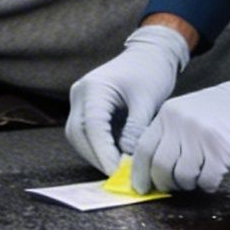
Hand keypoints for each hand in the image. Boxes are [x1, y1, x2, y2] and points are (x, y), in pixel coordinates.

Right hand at [66, 22, 190, 173]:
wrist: (149, 53)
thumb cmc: (151, 72)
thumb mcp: (147, 102)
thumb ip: (135, 131)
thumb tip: (127, 161)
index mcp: (94, 87)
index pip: (93, 126)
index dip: (103, 152)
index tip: (117, 172)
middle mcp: (80, 94)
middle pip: (78, 134)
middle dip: (96, 157)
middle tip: (118, 176)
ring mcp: (80, 101)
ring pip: (78, 136)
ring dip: (96, 154)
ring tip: (118, 169)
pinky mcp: (86, 108)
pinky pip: (86, 133)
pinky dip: (99, 147)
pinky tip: (116, 157)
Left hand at [130, 64, 229, 194]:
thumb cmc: (224, 111)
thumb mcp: (188, 113)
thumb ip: (171, 135)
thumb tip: (154, 170)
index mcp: (168, 114)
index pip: (143, 149)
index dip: (140, 173)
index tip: (141, 187)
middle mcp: (180, 123)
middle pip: (160, 166)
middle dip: (166, 183)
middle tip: (176, 186)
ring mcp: (200, 135)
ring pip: (183, 176)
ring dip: (190, 184)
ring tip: (200, 176)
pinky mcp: (221, 148)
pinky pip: (206, 180)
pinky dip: (209, 184)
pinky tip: (215, 176)